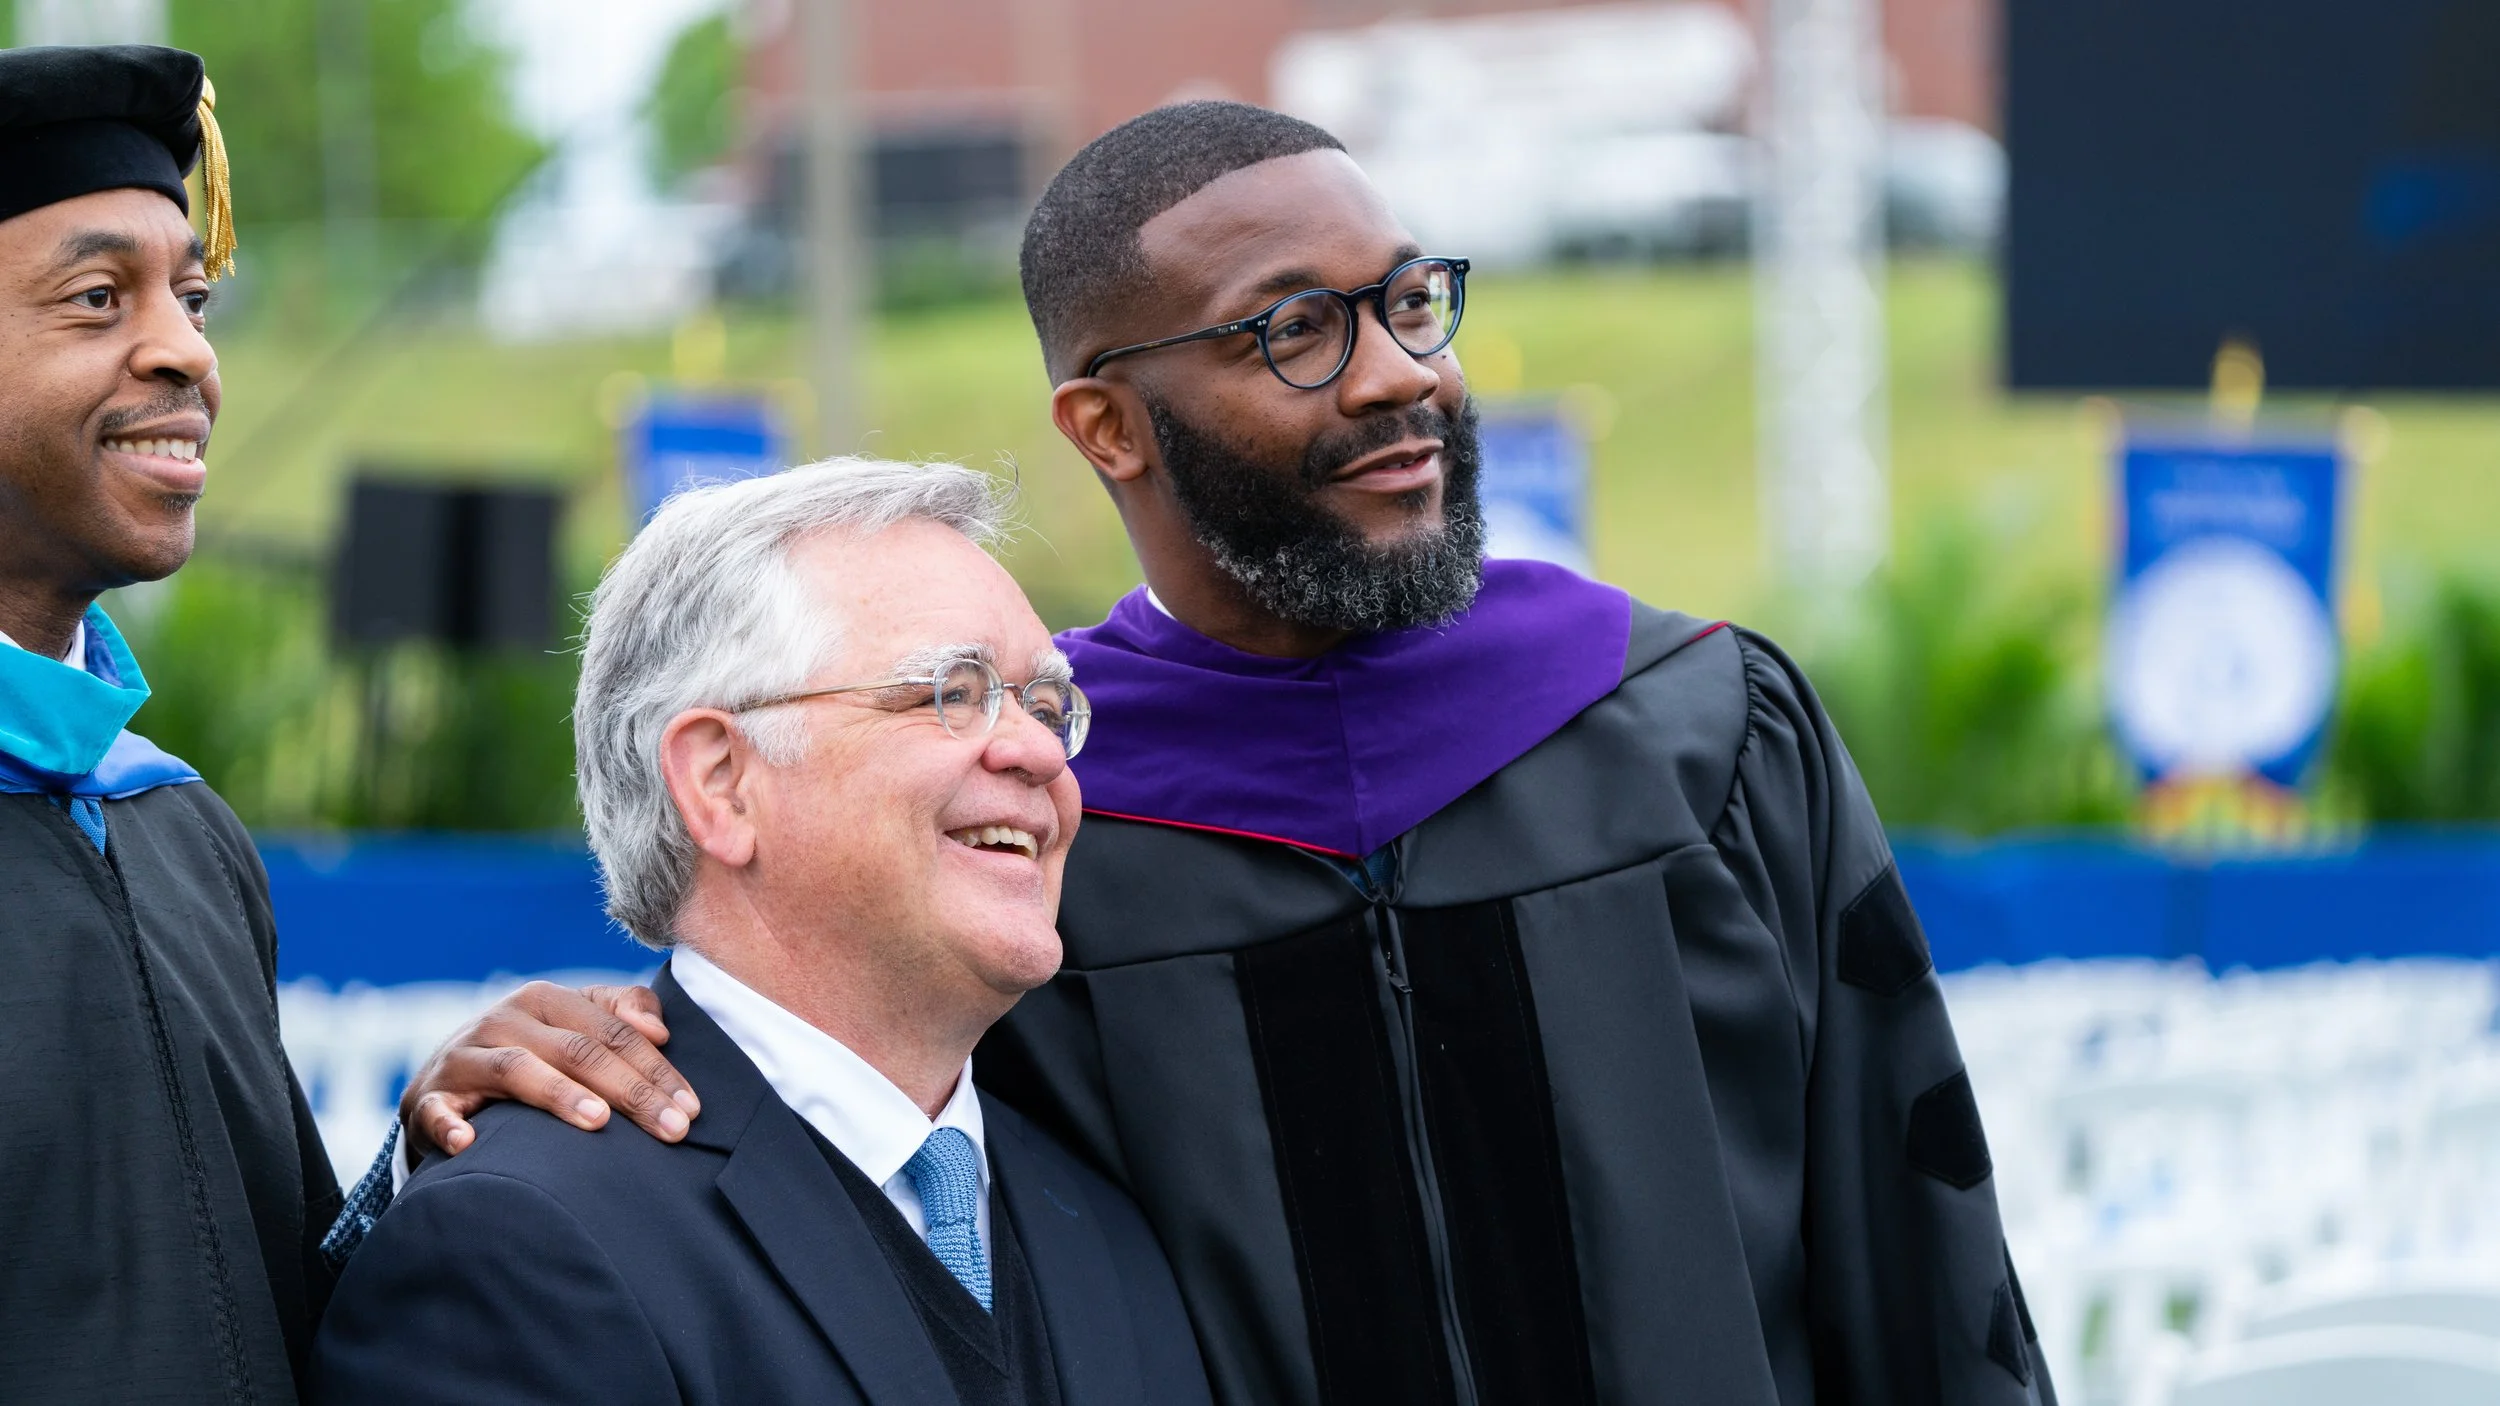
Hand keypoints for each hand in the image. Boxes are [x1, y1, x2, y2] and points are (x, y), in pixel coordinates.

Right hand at [400, 982, 696, 1156]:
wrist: (443, 1081)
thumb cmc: (531, 1054)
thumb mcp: (573, 1025)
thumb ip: (621, 1014)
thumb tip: (661, 1030)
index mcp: (546, 1000)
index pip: (614, 1032)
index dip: (656, 1069)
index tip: (691, 1108)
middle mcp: (504, 1020)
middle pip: (578, 1051)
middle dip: (631, 1092)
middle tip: (671, 1129)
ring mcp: (463, 1058)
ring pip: (517, 1070)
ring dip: (558, 1095)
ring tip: (598, 1122)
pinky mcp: (427, 1098)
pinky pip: (438, 1111)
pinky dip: (451, 1126)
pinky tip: (471, 1143)